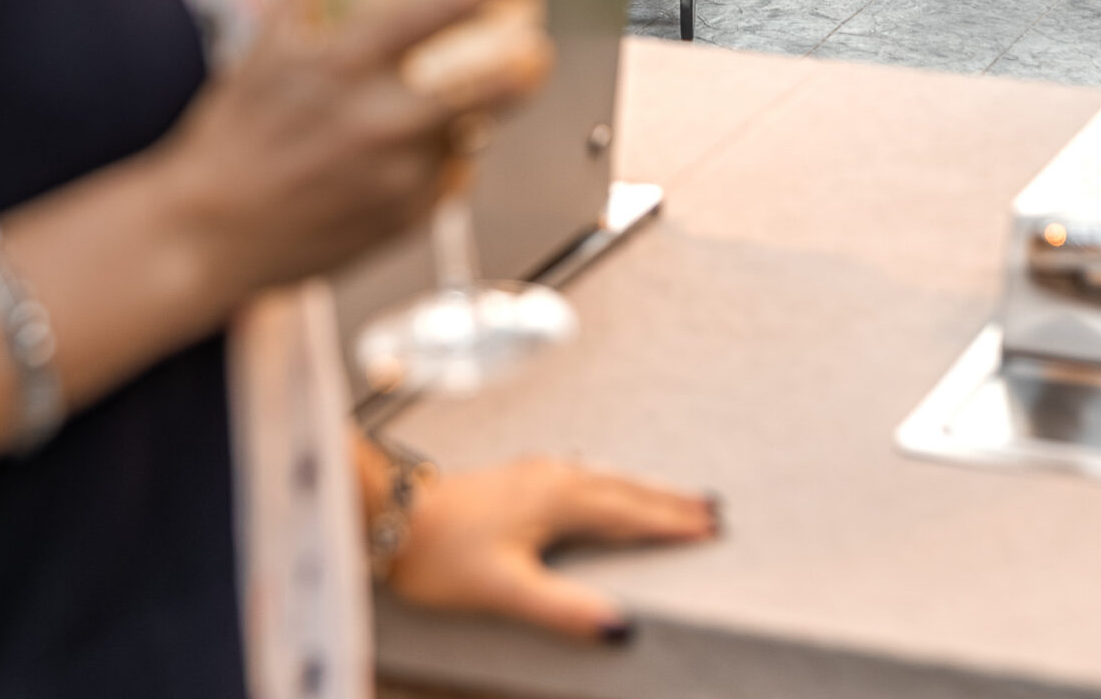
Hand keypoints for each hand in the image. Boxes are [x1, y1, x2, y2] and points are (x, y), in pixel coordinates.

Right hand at [154, 0, 549, 310]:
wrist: (206, 235)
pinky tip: (414, 152)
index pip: (432, 12)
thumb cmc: (229, 143)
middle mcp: (376, 122)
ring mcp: (397, 178)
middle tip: (536, 47)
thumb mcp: (261, 51)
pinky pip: (447, 178)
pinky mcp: (405, 220)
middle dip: (526, 64)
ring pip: (469, 133)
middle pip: (485, 86)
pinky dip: (442, 160)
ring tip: (465, 99)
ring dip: (476, 114)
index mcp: (341, 69)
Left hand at [387, 456, 719, 640]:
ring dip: (642, 489)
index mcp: (560, 500)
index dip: (671, 523)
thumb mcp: (504, 589)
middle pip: (625, 489)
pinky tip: (600, 484)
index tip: (710, 528)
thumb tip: (620, 627)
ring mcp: (536, 473)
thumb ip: (562, 608)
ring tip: (671, 497)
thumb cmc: (441, 553)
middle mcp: (554, 477)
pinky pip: (582, 476)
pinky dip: (609, 484)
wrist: (389, 515)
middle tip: (711, 508)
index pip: (630, 514)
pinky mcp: (519, 477)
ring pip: (604, 478)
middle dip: (668, 500)